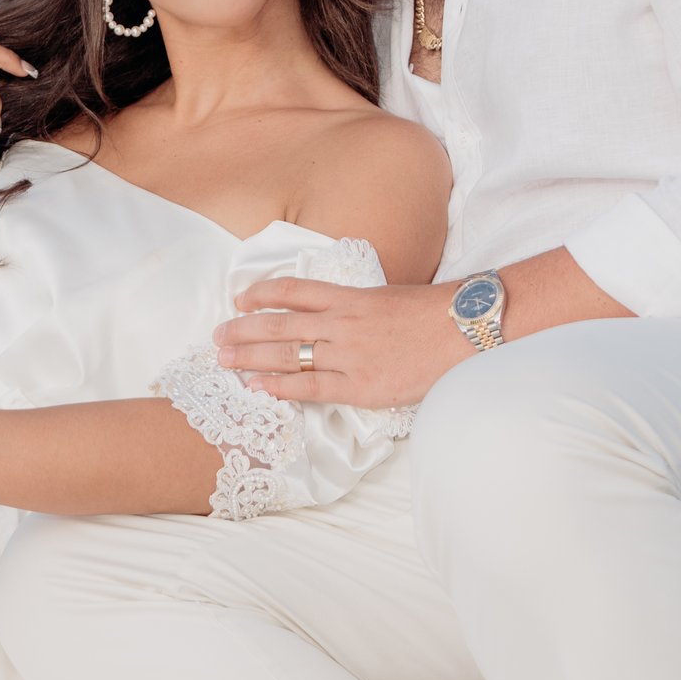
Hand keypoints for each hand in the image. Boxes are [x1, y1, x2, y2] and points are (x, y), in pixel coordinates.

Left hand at [212, 275, 468, 405]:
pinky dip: (279, 387)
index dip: (261, 295)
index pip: (293, 291)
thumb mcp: (386, 298)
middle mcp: (341, 323)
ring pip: (287, 355)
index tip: (239, 300)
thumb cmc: (431, 315)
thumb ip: (355, 306)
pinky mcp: (360, 386)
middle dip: (243, 330)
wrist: (464, 330)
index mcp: (349, 297)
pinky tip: (256, 386)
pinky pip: (309, 388)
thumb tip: (331, 312)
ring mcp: (348, 355)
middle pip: (279, 325)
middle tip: (216, 336)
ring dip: (249, 357)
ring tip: (224, 359)